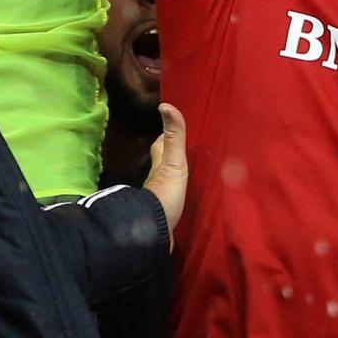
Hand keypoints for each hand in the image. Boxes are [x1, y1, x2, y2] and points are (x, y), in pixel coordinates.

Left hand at [143, 103, 187, 251]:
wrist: (154, 233)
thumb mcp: (173, 162)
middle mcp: (156, 180)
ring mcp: (159, 199)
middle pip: (161, 163)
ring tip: (184, 175)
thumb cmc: (165, 193)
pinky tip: (181, 203)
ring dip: (172, 178)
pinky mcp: (164, 217)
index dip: (163, 137)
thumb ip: (173, 136)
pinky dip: (174, 199)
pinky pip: (170, 203)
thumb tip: (165, 105)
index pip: (159, 145)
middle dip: (168, 157)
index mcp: (159, 165)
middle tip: (179, 150)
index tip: (169, 128)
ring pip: (165, 183)